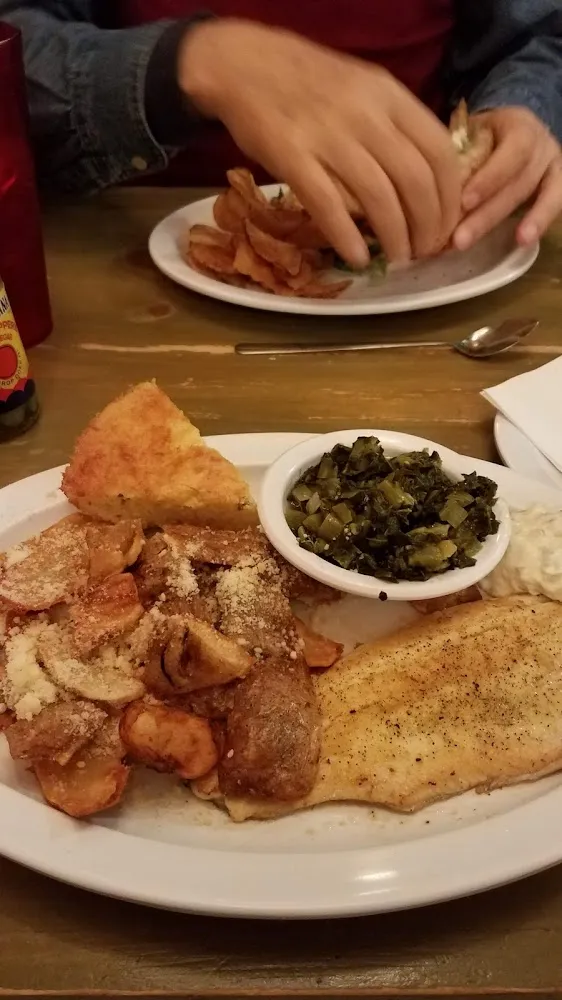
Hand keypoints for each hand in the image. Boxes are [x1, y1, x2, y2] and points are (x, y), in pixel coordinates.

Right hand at [179, 19, 461, 266]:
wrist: (242, 62)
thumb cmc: (306, 80)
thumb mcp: (362, 87)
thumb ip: (393, 124)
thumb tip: (425, 177)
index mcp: (389, 95)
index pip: (440, 151)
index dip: (451, 197)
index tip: (448, 225)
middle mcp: (365, 114)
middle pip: (415, 181)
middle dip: (428, 226)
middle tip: (425, 250)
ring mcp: (328, 135)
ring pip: (379, 197)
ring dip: (396, 237)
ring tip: (398, 259)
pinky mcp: (292, 156)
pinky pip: (329, 205)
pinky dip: (347, 237)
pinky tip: (357, 257)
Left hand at [454, 107, 561, 250]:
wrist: (519, 130)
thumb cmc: (489, 135)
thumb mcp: (474, 132)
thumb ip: (458, 153)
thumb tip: (426, 185)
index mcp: (518, 126)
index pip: (510, 153)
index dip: (489, 179)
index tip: (464, 202)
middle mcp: (540, 144)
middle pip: (516, 182)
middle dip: (485, 214)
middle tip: (459, 239)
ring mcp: (552, 164)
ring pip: (528, 196)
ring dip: (499, 222)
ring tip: (478, 244)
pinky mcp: (559, 183)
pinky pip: (554, 203)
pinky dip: (538, 222)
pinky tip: (522, 241)